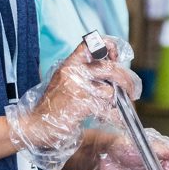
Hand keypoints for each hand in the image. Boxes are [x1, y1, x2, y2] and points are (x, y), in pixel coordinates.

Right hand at [7, 37, 141, 169]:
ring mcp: (77, 87)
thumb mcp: (64, 82)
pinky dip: (114, 116)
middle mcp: (73, 72)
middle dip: (127, 80)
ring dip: (118, 102)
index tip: (118, 57)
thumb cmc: (52, 107)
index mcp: (69, 64)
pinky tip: (114, 119)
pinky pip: (107, 108)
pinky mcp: (81, 104)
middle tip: (133, 91)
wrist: (35, 125)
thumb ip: (82, 74)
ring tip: (116, 109)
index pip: (91, 44)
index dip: (109, 46)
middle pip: (110, 68)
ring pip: (110, 90)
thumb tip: (111, 70)